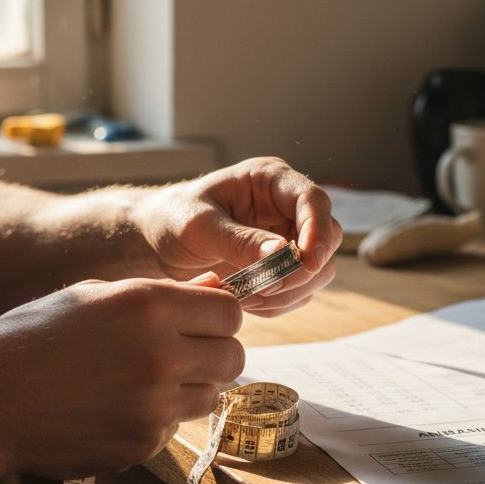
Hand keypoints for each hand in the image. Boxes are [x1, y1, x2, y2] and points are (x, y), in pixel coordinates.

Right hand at [0, 274, 243, 479]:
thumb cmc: (32, 339)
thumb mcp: (92, 295)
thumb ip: (159, 294)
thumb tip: (214, 291)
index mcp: (148, 305)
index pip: (231, 312)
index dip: (218, 316)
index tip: (201, 322)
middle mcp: (160, 354)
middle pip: (233, 357)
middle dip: (213, 353)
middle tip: (181, 354)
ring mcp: (153, 406)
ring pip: (210, 396)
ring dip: (188, 389)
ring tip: (141, 381)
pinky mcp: (142, 445)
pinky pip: (173, 428)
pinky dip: (155, 419)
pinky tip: (114, 408)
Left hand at [134, 157, 340, 316]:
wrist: (156, 241)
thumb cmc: (172, 220)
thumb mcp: (198, 227)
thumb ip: (239, 240)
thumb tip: (284, 254)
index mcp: (270, 180)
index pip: (314, 201)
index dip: (317, 231)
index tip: (306, 262)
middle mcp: (287, 207)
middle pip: (328, 237)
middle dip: (300, 269)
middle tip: (263, 288)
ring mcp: (289, 238)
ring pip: (319, 270)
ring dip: (288, 291)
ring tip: (244, 297)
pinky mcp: (284, 267)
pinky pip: (299, 292)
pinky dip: (278, 304)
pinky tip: (245, 301)